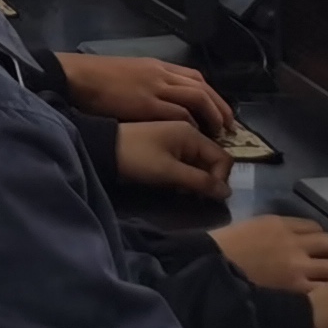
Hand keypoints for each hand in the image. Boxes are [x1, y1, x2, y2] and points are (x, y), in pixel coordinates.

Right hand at [58, 54, 229, 134]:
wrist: (78, 77)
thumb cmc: (97, 76)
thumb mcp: (129, 73)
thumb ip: (147, 82)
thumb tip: (160, 97)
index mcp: (156, 66)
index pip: (196, 78)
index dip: (213, 96)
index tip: (220, 111)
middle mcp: (161, 74)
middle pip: (203, 88)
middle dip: (220, 107)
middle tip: (229, 126)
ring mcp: (155, 88)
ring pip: (197, 98)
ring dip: (212, 116)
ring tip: (219, 133)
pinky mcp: (147, 104)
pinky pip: (178, 113)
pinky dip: (191, 123)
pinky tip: (195, 134)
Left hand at [113, 119, 230, 198]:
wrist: (100, 148)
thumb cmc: (136, 158)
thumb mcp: (169, 172)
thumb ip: (200, 181)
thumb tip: (227, 192)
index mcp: (191, 133)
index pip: (223, 158)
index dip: (220, 179)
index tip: (205, 195)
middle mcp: (187, 131)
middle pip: (212, 160)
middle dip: (207, 180)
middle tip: (190, 193)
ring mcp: (175, 137)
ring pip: (199, 162)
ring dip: (195, 178)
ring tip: (178, 189)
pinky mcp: (164, 145)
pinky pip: (185, 161)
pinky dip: (184, 173)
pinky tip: (170, 182)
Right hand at [210, 213, 327, 290]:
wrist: (206, 271)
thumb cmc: (219, 250)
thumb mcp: (246, 228)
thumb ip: (270, 232)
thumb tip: (287, 241)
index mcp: (279, 223)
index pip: (314, 227)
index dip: (325, 238)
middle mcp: (295, 242)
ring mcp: (299, 267)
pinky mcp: (297, 291)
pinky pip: (327, 289)